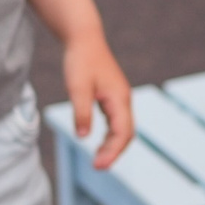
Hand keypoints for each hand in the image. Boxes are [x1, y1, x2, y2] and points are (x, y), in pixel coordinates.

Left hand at [65, 34, 133, 169]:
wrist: (84, 37)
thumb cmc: (81, 60)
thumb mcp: (77, 87)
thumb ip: (81, 112)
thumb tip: (83, 137)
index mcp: (119, 99)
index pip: (122, 133)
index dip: (112, 152)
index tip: (98, 165)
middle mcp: (123, 100)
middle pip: (127, 134)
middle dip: (114, 153)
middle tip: (97, 167)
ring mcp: (120, 98)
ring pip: (123, 129)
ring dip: (113, 146)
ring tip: (97, 161)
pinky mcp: (112, 97)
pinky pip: (116, 122)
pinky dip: (110, 136)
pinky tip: (98, 143)